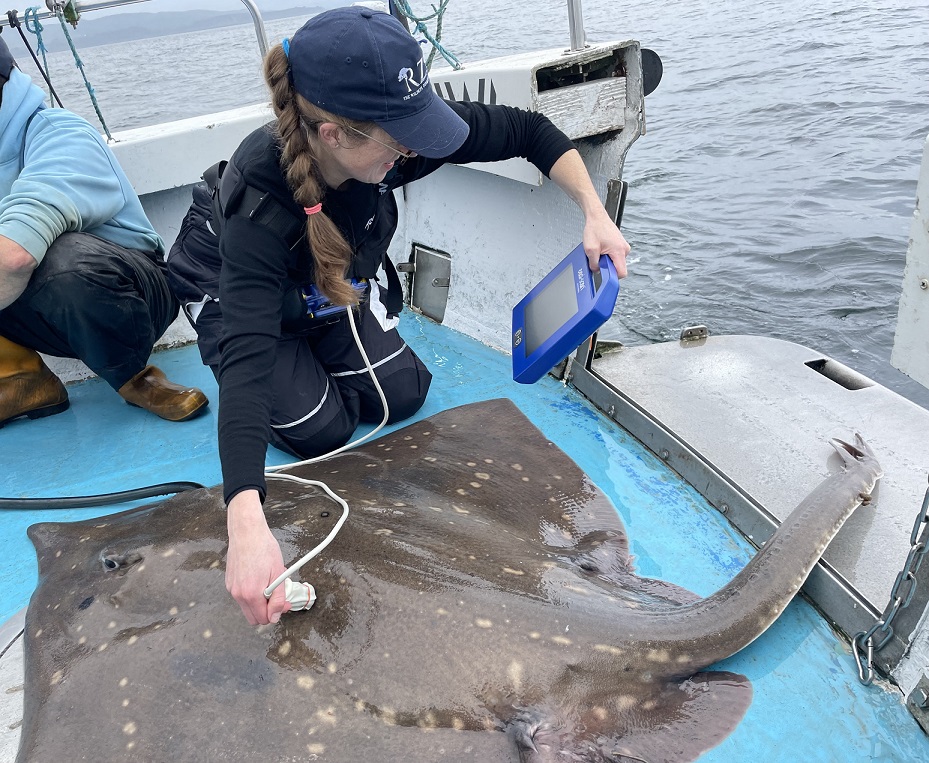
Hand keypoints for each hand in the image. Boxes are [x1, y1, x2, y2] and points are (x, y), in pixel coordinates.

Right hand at [226, 489, 290, 624]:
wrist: (247, 532)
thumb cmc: (264, 548)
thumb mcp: (278, 574)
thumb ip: (278, 599)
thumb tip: (275, 616)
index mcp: (251, 594)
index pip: (263, 619)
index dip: (276, 613)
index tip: (284, 603)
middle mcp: (238, 594)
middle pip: (253, 618)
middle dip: (267, 610)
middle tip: (277, 595)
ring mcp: (231, 588)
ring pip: (247, 607)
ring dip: (259, 601)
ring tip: (268, 582)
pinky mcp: (229, 582)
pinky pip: (241, 596)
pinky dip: (251, 592)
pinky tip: (259, 577)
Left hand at [582, 208, 629, 277]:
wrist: (597, 217)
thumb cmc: (595, 228)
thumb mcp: (590, 249)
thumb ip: (594, 264)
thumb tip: (597, 270)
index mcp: (619, 251)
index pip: (622, 272)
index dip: (613, 277)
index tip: (605, 276)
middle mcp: (624, 249)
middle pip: (618, 267)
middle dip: (607, 266)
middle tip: (599, 257)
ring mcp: (623, 246)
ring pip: (615, 261)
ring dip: (606, 259)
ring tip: (599, 250)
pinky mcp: (620, 244)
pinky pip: (615, 255)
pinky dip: (607, 254)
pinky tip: (601, 247)